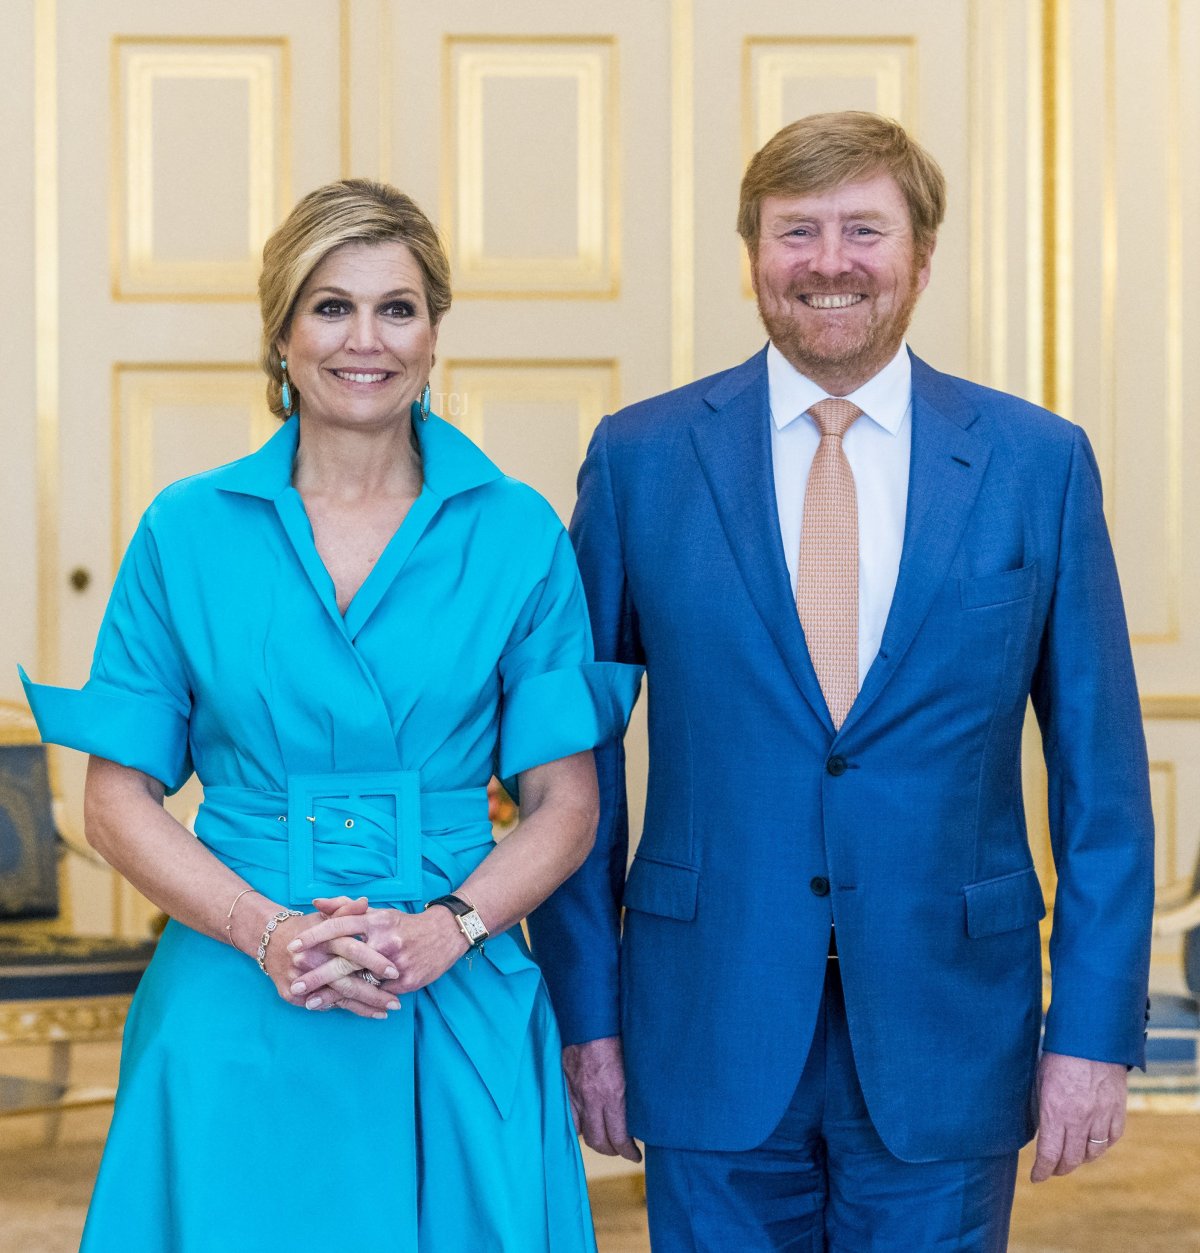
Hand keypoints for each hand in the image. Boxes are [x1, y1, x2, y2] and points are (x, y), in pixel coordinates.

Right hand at [259, 905, 399, 1018]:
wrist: (270, 941)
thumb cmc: (307, 927)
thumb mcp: (326, 915)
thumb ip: (346, 909)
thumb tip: (365, 902)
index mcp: (323, 939)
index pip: (352, 950)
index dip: (374, 961)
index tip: (395, 971)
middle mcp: (310, 959)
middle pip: (346, 979)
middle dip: (373, 992)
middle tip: (396, 1001)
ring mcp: (299, 979)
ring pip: (338, 997)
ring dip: (365, 1006)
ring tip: (387, 1012)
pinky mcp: (292, 994)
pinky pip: (325, 1005)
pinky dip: (346, 1009)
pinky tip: (368, 1014)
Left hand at [287, 900, 468, 998]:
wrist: (446, 934)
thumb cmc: (404, 924)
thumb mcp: (378, 912)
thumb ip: (345, 907)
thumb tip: (317, 902)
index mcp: (376, 920)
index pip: (340, 926)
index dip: (315, 936)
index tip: (293, 947)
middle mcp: (385, 940)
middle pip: (345, 959)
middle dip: (317, 974)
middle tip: (294, 985)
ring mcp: (396, 963)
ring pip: (359, 982)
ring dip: (332, 995)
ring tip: (310, 1004)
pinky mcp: (407, 981)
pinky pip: (377, 995)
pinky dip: (357, 1002)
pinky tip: (339, 1008)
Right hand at [562, 1036, 641, 1161]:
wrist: (589, 1017)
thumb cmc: (616, 1034)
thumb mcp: (633, 1064)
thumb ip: (634, 1090)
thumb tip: (644, 1108)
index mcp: (613, 1094)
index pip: (619, 1138)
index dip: (628, 1152)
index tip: (635, 1155)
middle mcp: (593, 1098)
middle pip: (600, 1141)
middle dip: (613, 1151)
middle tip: (622, 1151)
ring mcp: (576, 1093)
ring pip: (582, 1132)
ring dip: (594, 1140)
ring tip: (605, 1141)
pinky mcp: (565, 1086)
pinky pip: (568, 1116)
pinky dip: (576, 1125)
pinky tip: (585, 1125)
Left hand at [1030, 1051, 1126, 1180]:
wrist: (1092, 1038)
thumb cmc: (1059, 1055)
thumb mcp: (1040, 1079)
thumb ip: (1041, 1107)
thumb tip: (1039, 1130)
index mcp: (1055, 1111)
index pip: (1049, 1154)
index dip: (1042, 1171)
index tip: (1036, 1177)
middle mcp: (1079, 1119)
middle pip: (1071, 1159)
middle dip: (1059, 1169)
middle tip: (1052, 1170)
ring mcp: (1101, 1117)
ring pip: (1092, 1154)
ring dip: (1080, 1160)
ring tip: (1071, 1158)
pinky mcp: (1117, 1112)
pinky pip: (1110, 1140)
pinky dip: (1101, 1147)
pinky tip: (1092, 1145)